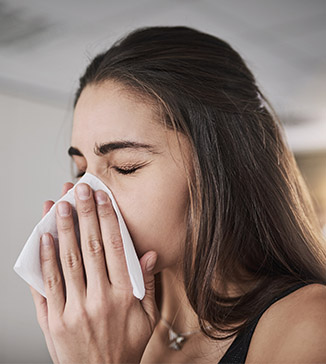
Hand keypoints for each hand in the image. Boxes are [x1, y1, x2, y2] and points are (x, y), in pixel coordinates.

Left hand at [30, 182, 158, 363]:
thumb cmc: (125, 347)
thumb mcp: (147, 318)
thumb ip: (147, 284)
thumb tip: (149, 254)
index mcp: (124, 296)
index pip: (115, 247)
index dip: (108, 219)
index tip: (102, 198)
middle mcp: (100, 299)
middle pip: (90, 247)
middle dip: (84, 214)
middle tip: (78, 189)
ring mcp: (74, 310)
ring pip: (67, 261)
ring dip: (63, 229)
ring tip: (59, 205)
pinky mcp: (53, 321)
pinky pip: (47, 285)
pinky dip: (45, 260)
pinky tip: (43, 239)